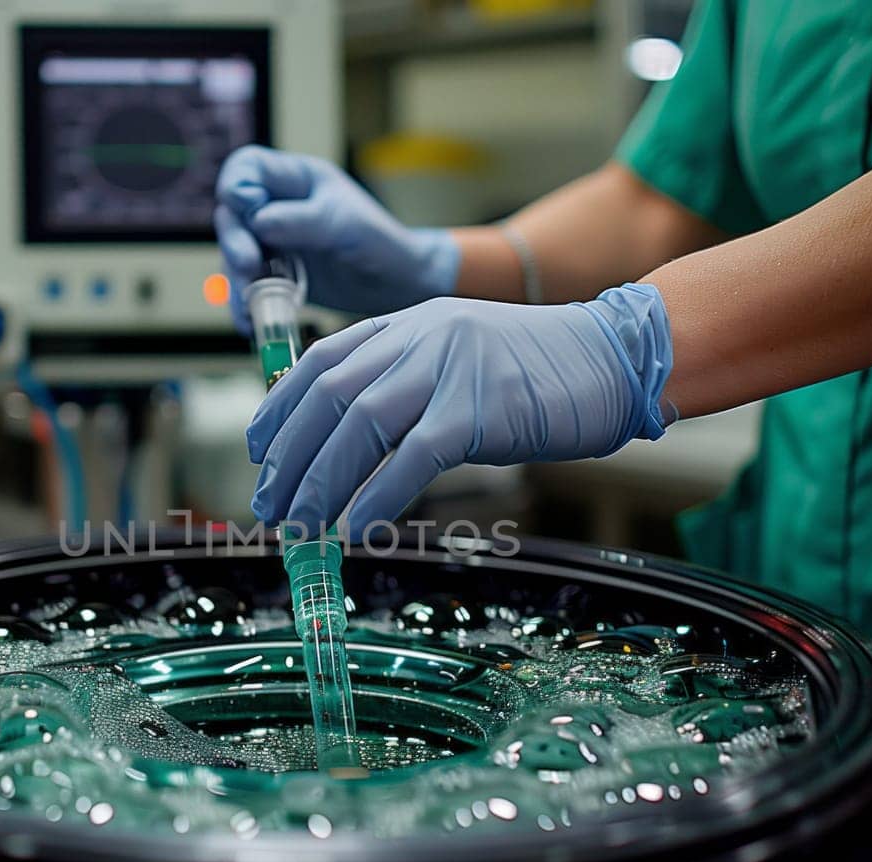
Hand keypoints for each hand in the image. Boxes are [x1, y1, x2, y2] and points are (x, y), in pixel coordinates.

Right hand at [214, 145, 459, 331]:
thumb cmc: (379, 243)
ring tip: (250, 304)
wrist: (399, 286)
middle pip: (233, 215)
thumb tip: (257, 221)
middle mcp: (278, 208)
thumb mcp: (343, 225)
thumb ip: (300, 220)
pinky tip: (253, 323)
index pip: (247, 168)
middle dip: (234, 241)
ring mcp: (275, 243)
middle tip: (249, 266)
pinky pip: (249, 288)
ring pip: (236, 256)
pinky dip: (247, 306)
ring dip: (237, 280)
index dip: (238, 187)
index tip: (250, 213)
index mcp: (296, 179)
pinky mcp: (276, 277)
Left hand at [247, 284, 675, 533]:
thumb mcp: (458, 360)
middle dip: (289, 456)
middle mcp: (419, 338)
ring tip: (301, 527)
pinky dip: (377, 496)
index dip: (280, 408)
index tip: (258, 451)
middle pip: (329, 396)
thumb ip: (406, 384)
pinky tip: (358, 529)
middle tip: (270, 505)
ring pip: (360, 425)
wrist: (614, 359)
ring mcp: (449, 369)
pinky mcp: (479, 408)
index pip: (321, 361)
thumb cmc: (539, 373)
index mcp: (408, 323)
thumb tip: (351, 442)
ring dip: (321, 482)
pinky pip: (412, 456)